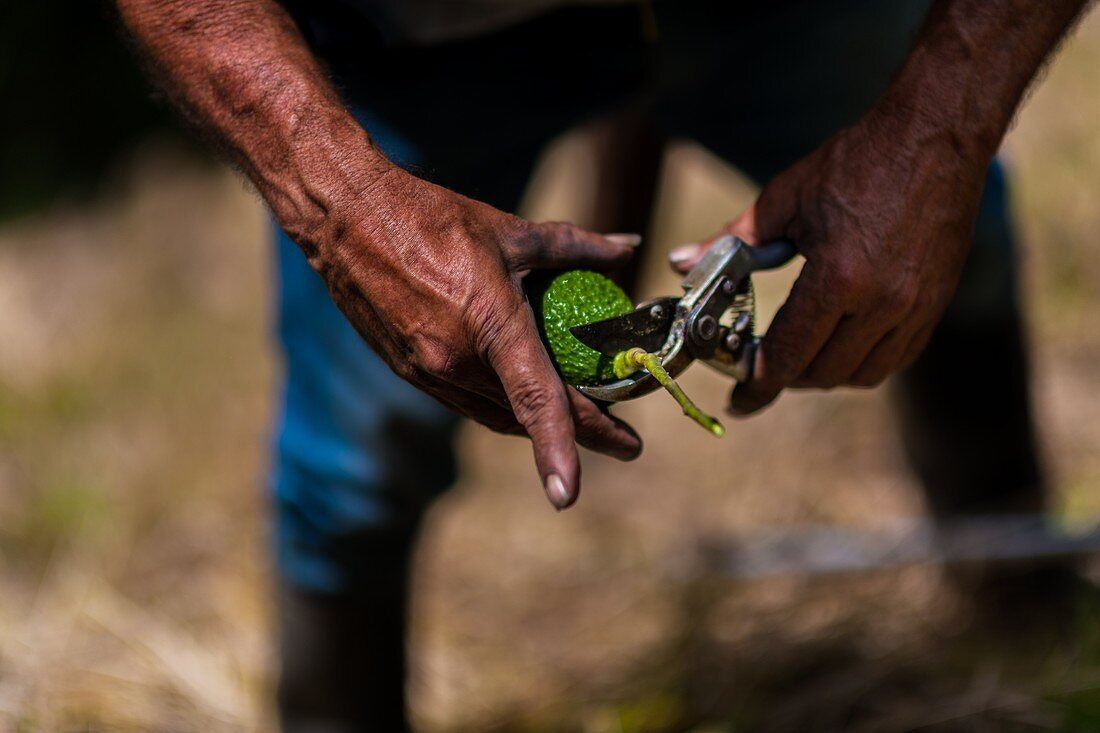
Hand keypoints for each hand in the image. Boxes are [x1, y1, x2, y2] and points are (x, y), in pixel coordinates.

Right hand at [305, 165, 641, 508]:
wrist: (345, 217)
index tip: (571, 494)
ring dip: (538, 423)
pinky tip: (525, 396)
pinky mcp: (407, 370)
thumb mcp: (511, 231)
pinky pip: (466, 400)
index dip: (560, 449)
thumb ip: (576, 246)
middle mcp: (454, 359)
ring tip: (584, 419)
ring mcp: (427, 370)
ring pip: (496, 413)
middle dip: (580, 433)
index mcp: (487, 323)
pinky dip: (502, 404)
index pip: (534, 400)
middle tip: (624, 442)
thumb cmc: (431, 217)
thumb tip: (627, 247)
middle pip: (526, 414)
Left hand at [670, 110, 989, 414]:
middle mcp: (881, 303)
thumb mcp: (784, 198)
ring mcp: (915, 306)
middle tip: (761, 369)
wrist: (936, 135)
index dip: (758, 387)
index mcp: (838, 278)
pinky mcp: (936, 302)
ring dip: (824, 375)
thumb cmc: (856, 161)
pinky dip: (863, 362)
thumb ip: (730, 242)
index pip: (789, 355)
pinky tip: (841, 346)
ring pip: (861, 374)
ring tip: (799, 358)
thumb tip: (679, 263)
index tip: (739, 403)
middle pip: (822, 373)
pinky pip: (896, 357)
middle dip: (785, 379)